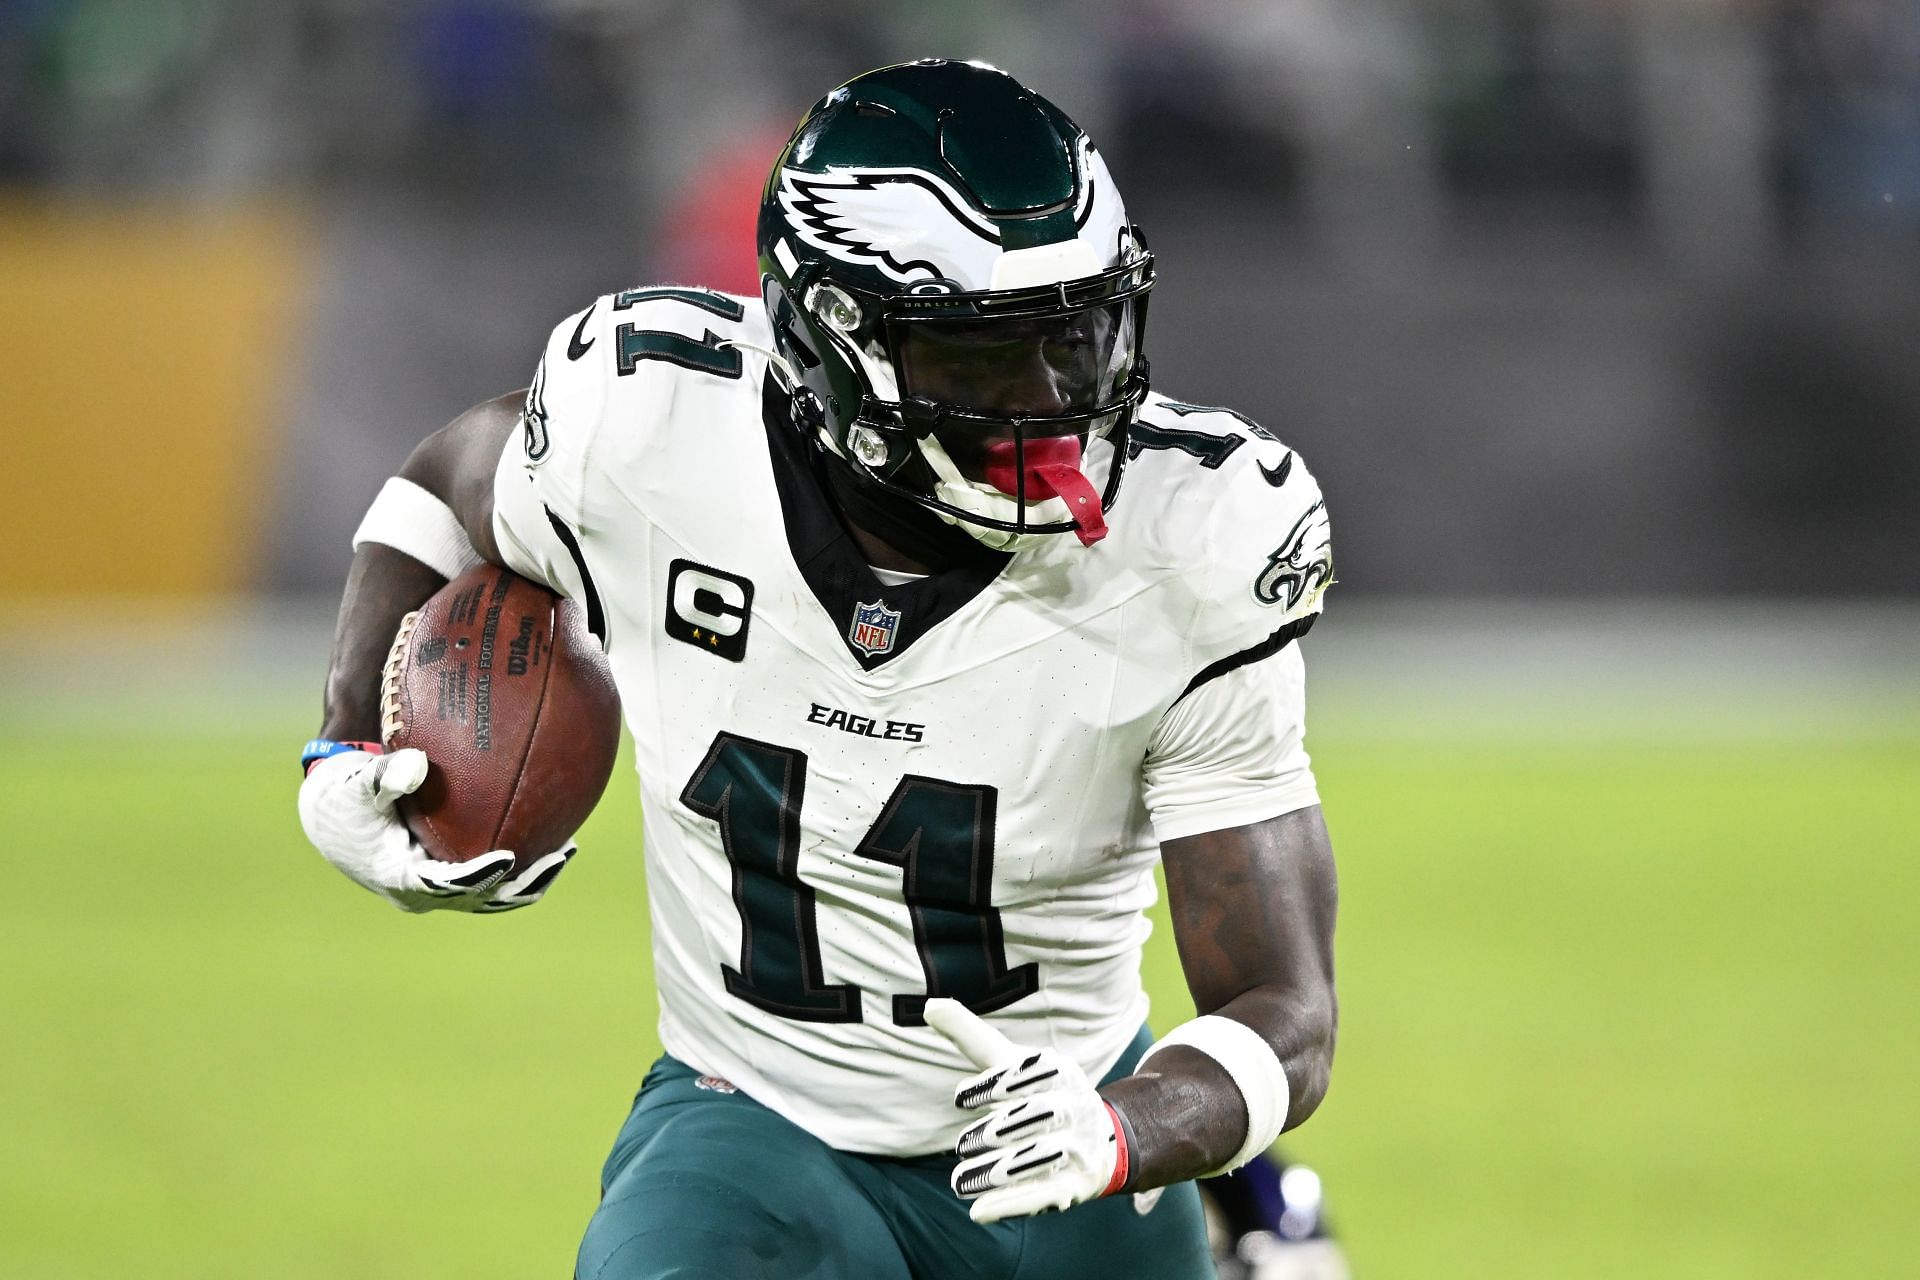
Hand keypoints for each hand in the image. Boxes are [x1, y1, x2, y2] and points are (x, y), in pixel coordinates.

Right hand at [298, 747, 573, 912]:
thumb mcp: (357, 782)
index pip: (445, 884)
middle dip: (520, 883)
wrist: (333, 813)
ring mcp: (436, 887)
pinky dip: (519, 864)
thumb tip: (418, 765)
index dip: (478, 877)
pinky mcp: (446, 875)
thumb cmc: (344, 796)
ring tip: (565, 852)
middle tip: (558, 857)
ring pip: (491, 894)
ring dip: (528, 879)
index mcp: (399, 876)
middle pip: (481, 898)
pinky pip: (490, 877)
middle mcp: (421, 891)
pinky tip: (551, 835)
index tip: (509, 857)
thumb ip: (385, 774)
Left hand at [924, 998, 1128, 1222]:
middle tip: (962, 1145)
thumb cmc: (1040, 1093)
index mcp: (1060, 1072)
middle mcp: (1074, 1107)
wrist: (1100, 1138)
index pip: (1030, 1073)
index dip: (996, 1085)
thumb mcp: (1013, 1062)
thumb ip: (973, 1037)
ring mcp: (1079, 1148)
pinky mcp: (1076, 1186)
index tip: (960, 1097)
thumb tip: (930, 1005)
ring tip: (960, 1181)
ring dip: (997, 1172)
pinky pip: (1045, 1195)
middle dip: (996, 1132)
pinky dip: (1011, 1204)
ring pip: (1038, 1159)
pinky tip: (978, 1210)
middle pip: (1035, 1118)